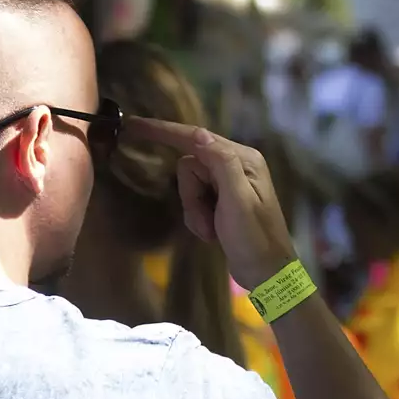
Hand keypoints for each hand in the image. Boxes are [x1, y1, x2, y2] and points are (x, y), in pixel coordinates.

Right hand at [123, 117, 297, 289]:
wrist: (265, 272)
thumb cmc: (255, 237)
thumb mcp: (238, 200)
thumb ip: (221, 163)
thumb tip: (198, 133)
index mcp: (244, 159)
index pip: (196, 137)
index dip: (164, 131)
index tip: (133, 125)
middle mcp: (236, 164)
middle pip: (189, 167)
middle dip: (191, 196)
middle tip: (208, 220)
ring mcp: (228, 183)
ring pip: (188, 186)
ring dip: (195, 211)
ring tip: (212, 230)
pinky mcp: (221, 200)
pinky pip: (193, 201)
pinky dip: (198, 219)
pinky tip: (213, 234)